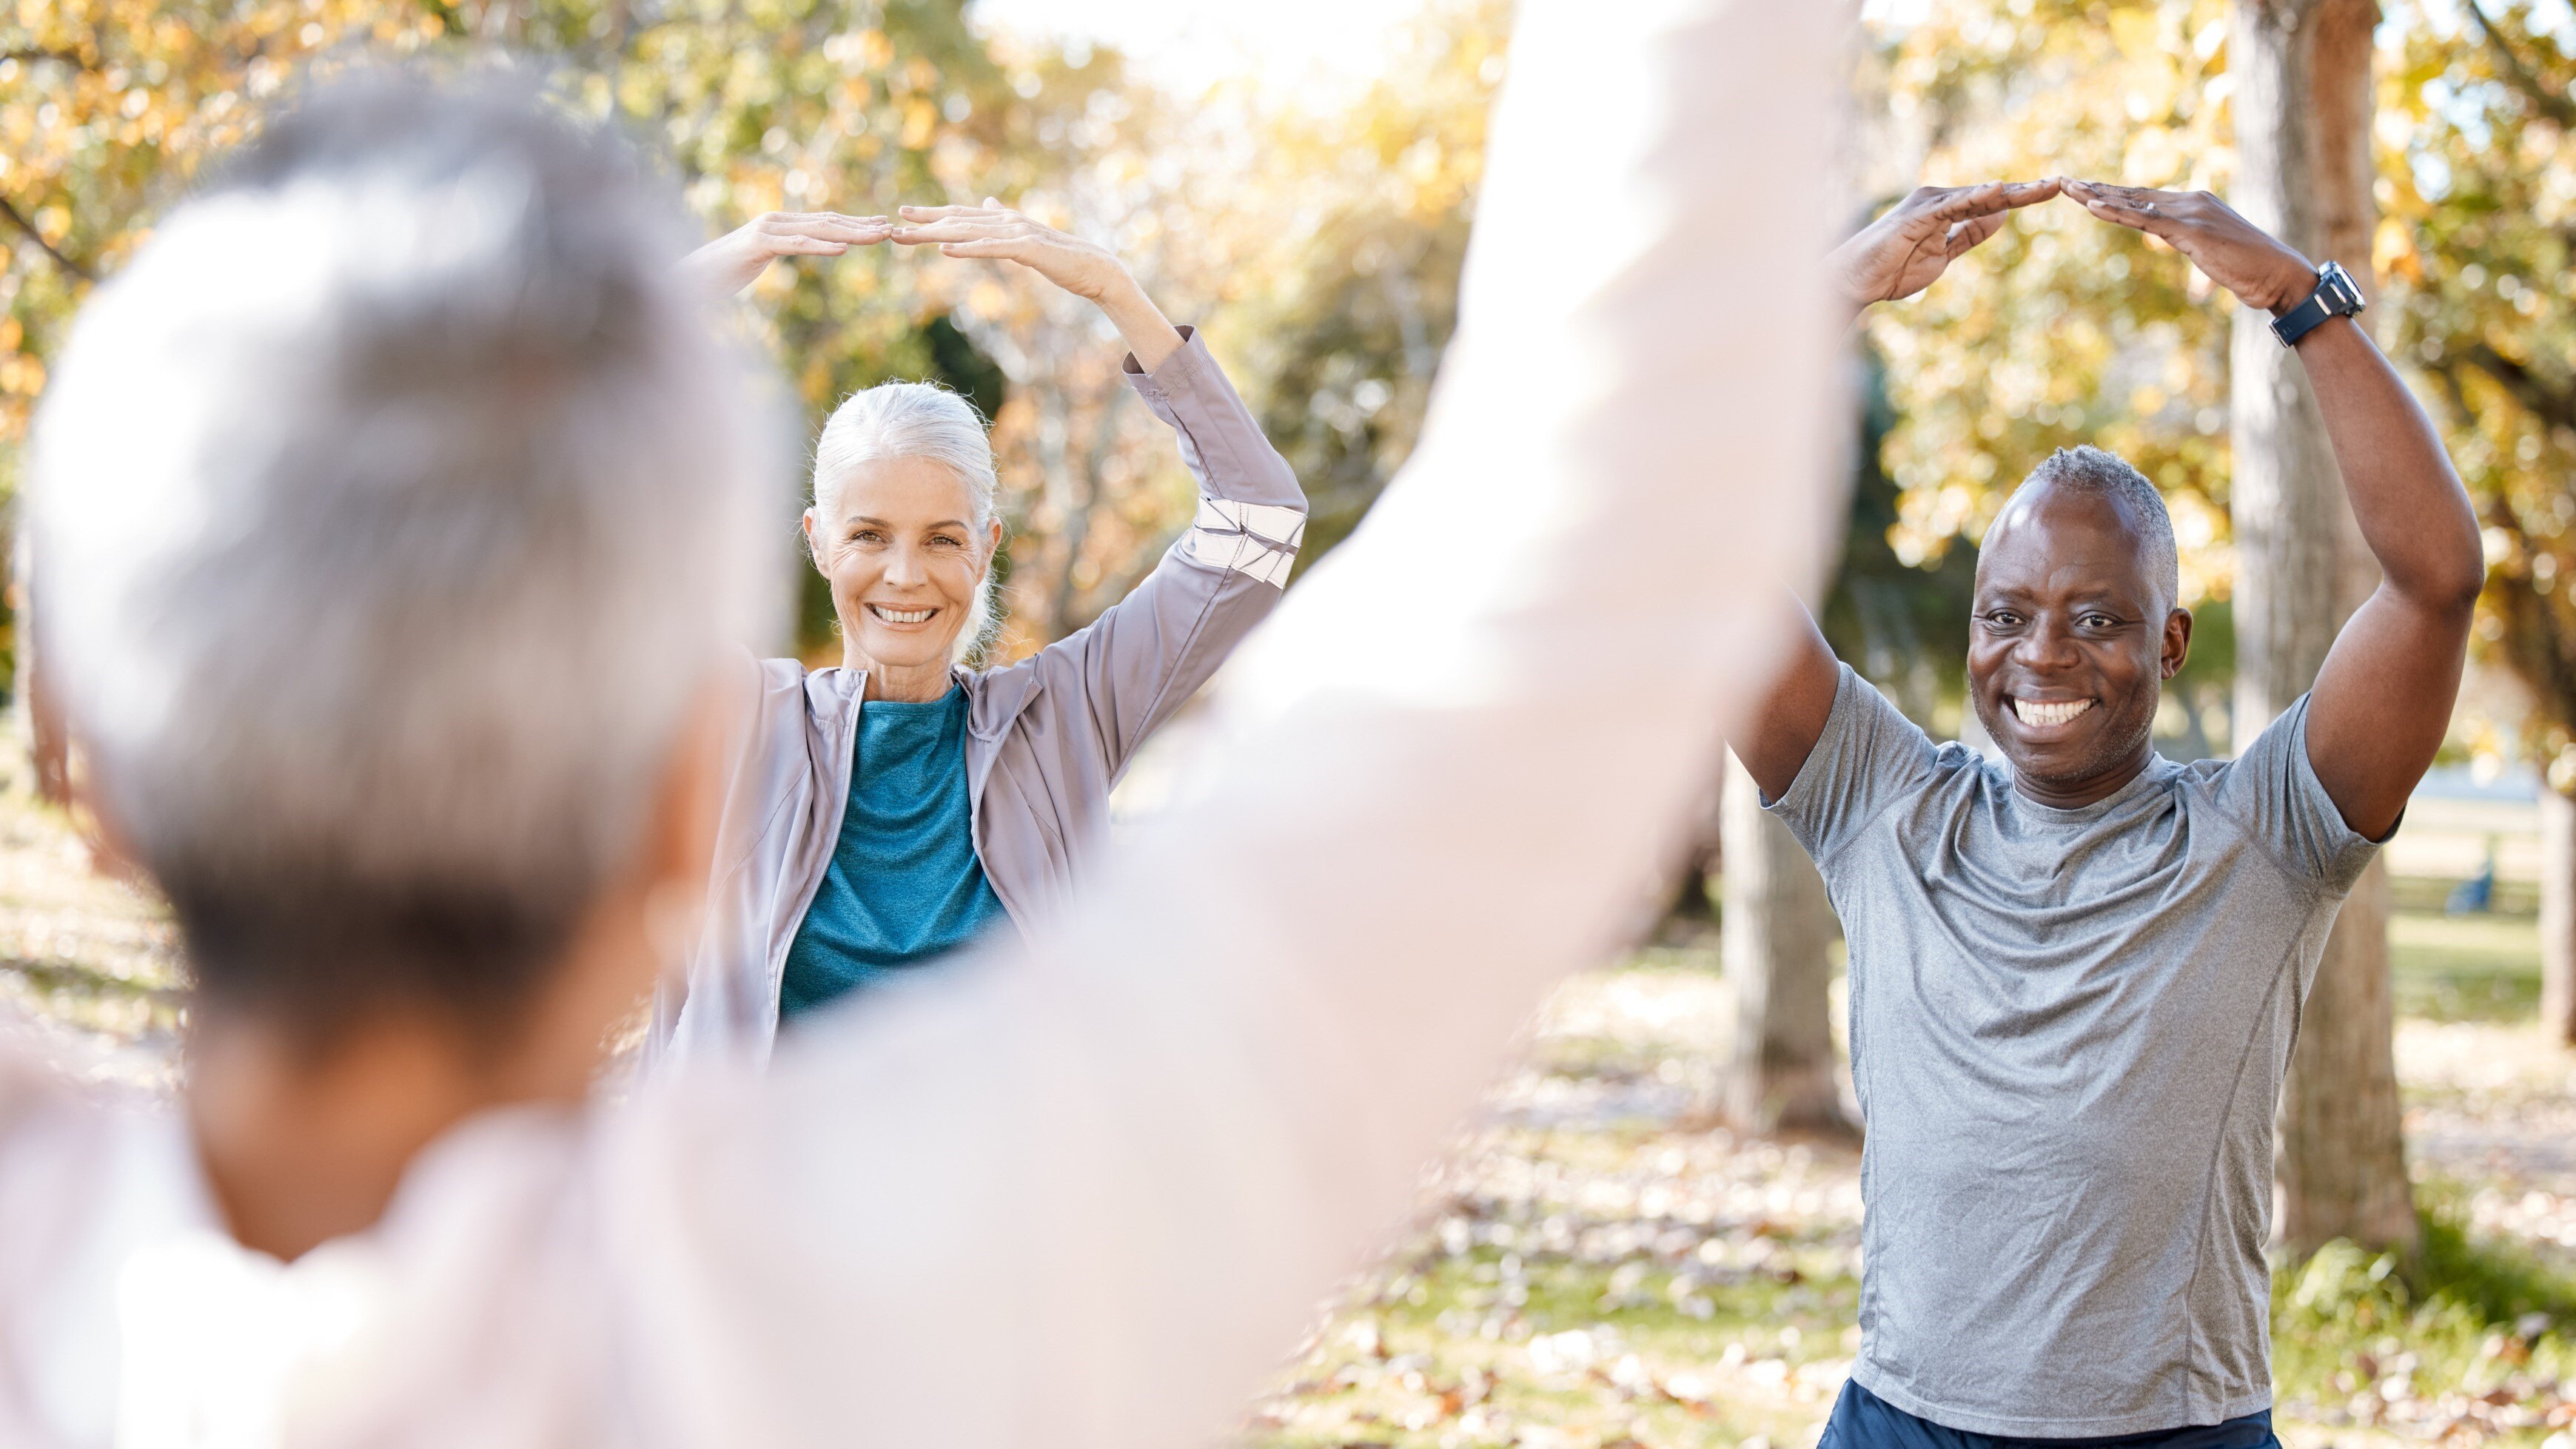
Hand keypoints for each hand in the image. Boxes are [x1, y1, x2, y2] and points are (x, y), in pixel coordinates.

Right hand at [679, 211, 890, 299]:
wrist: (691, 277)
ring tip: (878, 236)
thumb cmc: (723, 272)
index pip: (823, 222)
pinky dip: (822, 246)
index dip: (853, 224)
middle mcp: (776, 221)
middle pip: (827, 222)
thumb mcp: (758, 261)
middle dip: (861, 226)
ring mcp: (767, 231)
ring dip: (851, 233)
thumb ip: (778, 251)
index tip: (880, 227)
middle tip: (891, 228)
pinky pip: (796, 245)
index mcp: (779, 225)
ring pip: (817, 231)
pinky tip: (844, 249)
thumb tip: (796, 250)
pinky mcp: (758, 245)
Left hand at [890, 200, 1137, 300]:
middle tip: (891, 226)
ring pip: (968, 232)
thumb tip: (988, 204)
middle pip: (958, 221)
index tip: (903, 215)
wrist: (1095, 268)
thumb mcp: (1027, 239)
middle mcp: (1007, 221)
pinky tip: (944, 249)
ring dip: (934, 235)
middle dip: (924, 224)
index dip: (932, 214)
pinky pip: (991, 249)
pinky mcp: (1027, 250)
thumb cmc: (1062, 259)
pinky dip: (966, 248)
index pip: (962, 215)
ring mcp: (1017, 233)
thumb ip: (1005, 223)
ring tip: (908, 238)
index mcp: (1005, 221)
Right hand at [1829, 179, 2060, 308]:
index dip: (2023, 198)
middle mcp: (1939, 200)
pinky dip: (1975, 197)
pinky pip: (1951, 206)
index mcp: (1946, 210)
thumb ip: (1969, 234)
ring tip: (2043, 187)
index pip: (1991, 203)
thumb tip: (2002, 214)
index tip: (2054, 192)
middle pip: (1990, 195)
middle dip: (2026, 191)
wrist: (1855, 282)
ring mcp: (1927, 205)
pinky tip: (2000, 190)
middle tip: (2061, 183)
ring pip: (1976, 197)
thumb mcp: (1942, 254)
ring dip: (2011, 192)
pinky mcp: (1915, 216)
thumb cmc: (1892, 270)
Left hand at [2061, 180, 2319, 312]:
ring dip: (2097, 195)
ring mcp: (2191, 213)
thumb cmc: (2251, 270)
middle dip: (2097, 188)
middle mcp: (2191, 202)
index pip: (2146, 197)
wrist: (2279, 276)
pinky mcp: (2191, 231)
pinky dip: (2116, 212)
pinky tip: (2091, 206)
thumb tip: (2185, 243)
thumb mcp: (2213, 253)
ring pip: (2134, 202)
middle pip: (2134, 193)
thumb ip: (2194, 242)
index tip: (2085, 190)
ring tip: (2068, 188)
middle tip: (2064, 181)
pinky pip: (2145, 219)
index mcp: (2196, 205)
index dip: (2114, 194)